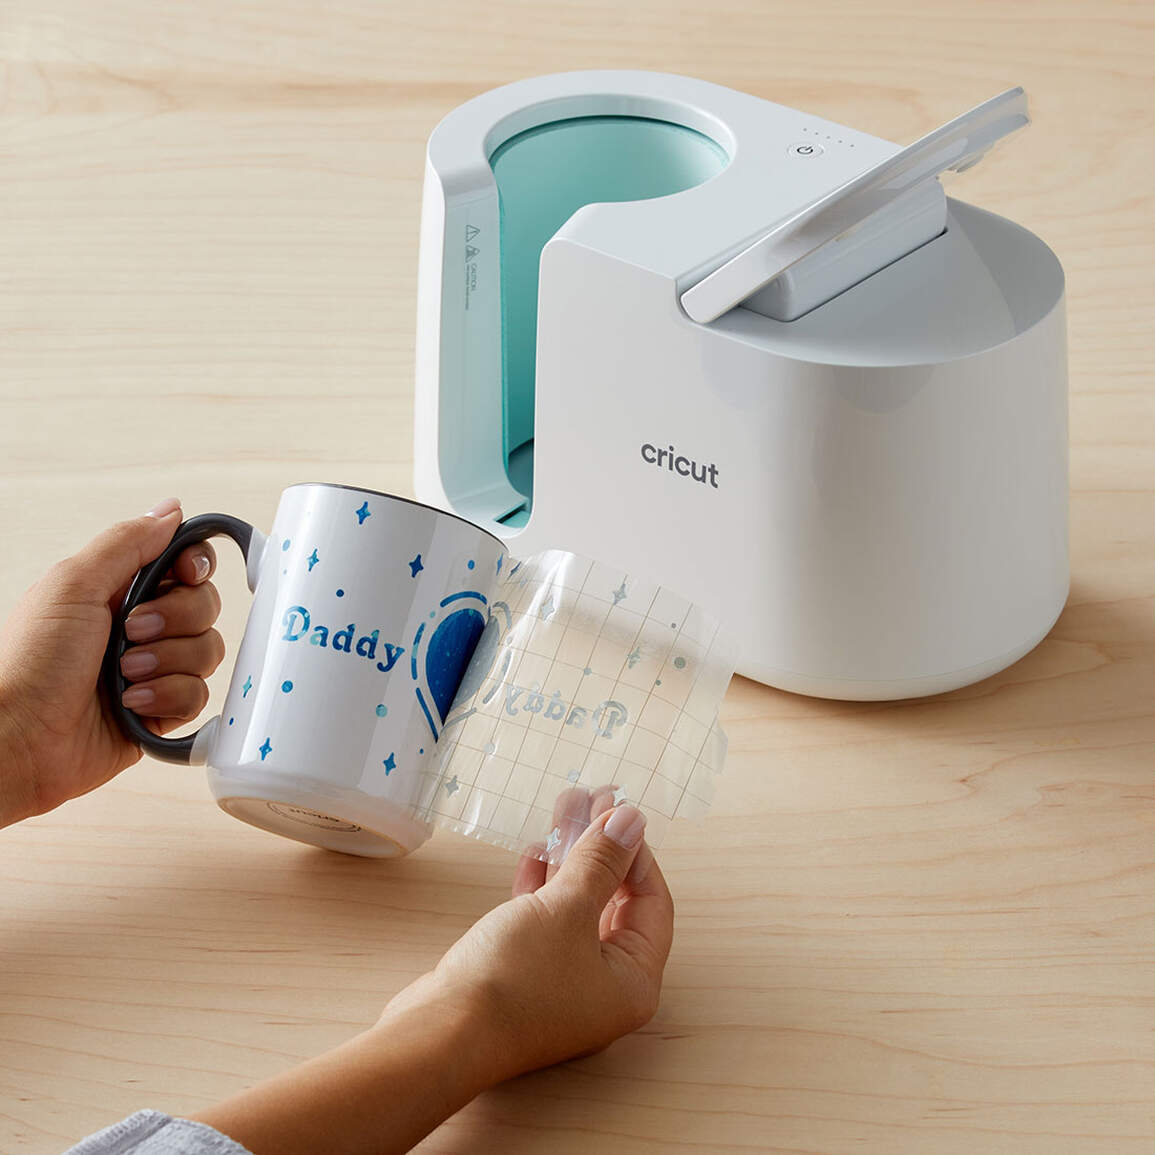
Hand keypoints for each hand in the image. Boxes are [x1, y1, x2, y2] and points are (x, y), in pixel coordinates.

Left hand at [0, 498, 224, 825]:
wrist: (20, 739)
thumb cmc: (30, 663)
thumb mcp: (73, 585)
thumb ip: (127, 543)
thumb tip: (170, 510)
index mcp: (119, 589)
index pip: (186, 562)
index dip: (194, 567)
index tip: (181, 575)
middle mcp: (141, 626)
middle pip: (205, 606)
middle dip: (175, 621)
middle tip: (131, 632)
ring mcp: (153, 668)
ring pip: (206, 652)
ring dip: (167, 663)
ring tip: (125, 675)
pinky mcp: (161, 709)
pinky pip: (198, 696)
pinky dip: (167, 699)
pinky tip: (132, 704)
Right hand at [391, 798, 672, 1078]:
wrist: (441, 1031)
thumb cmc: (516, 977)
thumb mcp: (567, 908)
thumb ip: (603, 861)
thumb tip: (631, 819)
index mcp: (633, 981)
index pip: (652, 903)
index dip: (637, 852)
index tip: (617, 811)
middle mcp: (605, 986)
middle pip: (615, 900)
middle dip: (601, 846)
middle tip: (593, 796)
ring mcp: (563, 982)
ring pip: (577, 905)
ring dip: (570, 856)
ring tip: (563, 804)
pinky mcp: (526, 976)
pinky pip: (546, 921)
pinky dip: (543, 886)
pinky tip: (535, 852)